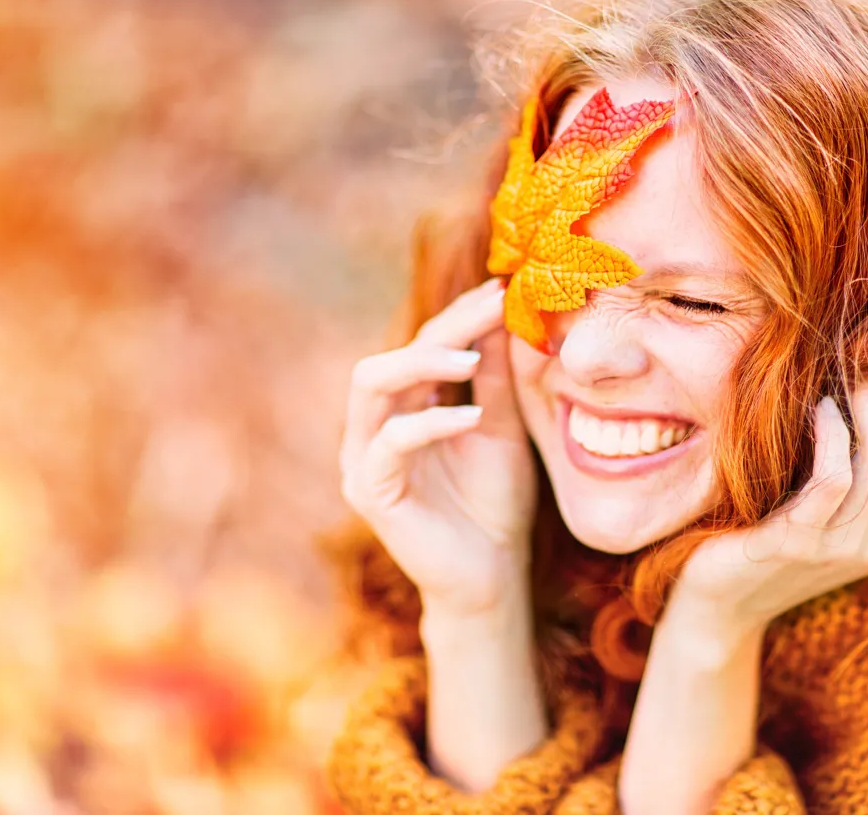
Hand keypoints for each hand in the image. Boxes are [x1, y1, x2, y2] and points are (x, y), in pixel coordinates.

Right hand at [339, 278, 537, 616]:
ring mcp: (364, 459)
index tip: (502, 289)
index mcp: (403, 409)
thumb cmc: (495, 504)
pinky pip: (388, 445)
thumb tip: (502, 310)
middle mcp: (374, 428)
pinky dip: (427, 424)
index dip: (459, 315)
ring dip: (420, 363)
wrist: (492, 577)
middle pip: (390, 355)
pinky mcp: (370, 493)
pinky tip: (469, 417)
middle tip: (490, 309)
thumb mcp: (501, 428)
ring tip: (471, 357)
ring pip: (370, 387)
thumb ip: (495, 377)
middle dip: (439, 328)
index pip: (421, 346)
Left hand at [669, 366, 867, 636]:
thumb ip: (854, 464)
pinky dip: (831, 433)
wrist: (716, 604)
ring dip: (866, 401)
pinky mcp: (798, 543)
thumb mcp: (823, 505)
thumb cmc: (765, 536)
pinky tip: (818, 407)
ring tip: (843, 367)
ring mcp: (844, 547)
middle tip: (864, 346)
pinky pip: (834, 478)